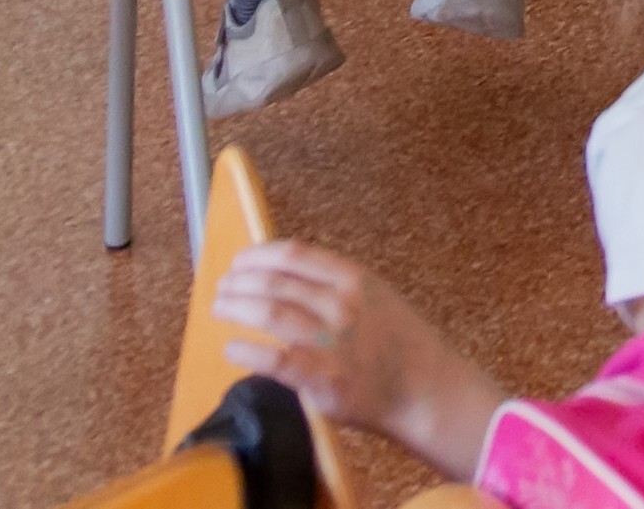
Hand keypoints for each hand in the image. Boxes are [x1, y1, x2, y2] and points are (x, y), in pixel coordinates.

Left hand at [214, 242, 508, 474]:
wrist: (424, 389)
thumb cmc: (397, 342)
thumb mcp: (375, 296)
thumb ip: (335, 285)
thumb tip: (283, 274)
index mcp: (354, 279)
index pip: (294, 255)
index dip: (258, 255)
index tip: (239, 262)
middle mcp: (342, 304)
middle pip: (275, 282)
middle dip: (239, 282)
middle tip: (222, 287)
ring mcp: (332, 342)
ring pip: (270, 313)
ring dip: (236, 308)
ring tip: (220, 308)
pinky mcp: (323, 379)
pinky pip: (275, 360)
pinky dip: (247, 352)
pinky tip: (231, 349)